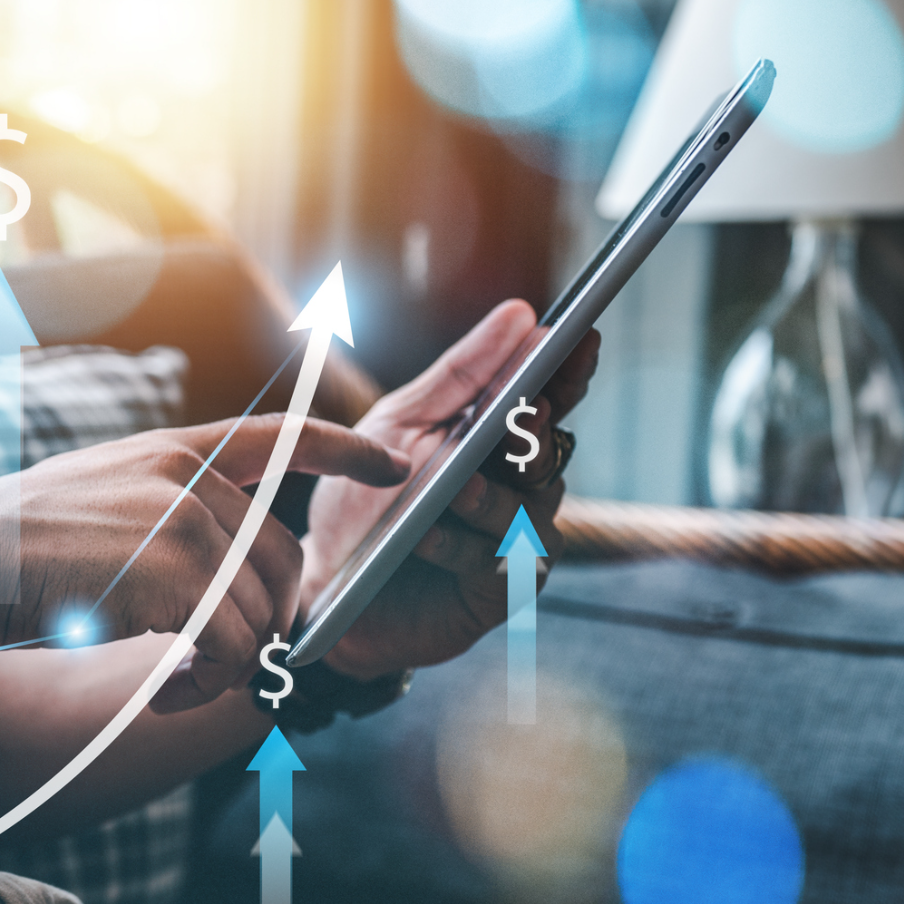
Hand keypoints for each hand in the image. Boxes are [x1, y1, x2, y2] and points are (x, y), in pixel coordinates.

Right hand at [0, 415, 407, 707]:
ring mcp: (183, 519)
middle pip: (285, 559)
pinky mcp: (173, 572)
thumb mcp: (99, 499)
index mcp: (171, 451)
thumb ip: (163, 513)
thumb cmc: (12, 546)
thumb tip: (219, 574)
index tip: (393, 464)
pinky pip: (233, 650)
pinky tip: (166, 696)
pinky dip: (209, 690)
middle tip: (217, 665)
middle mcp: (186, 476)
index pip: (280, 433)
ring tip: (177, 686)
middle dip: (267, 624)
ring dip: (229, 669)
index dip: (345, 448)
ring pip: (262, 613)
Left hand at [299, 300, 600, 679]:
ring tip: (455, 486)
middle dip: (535, 433)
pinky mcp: (499, 591)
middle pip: (548, 453)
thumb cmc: (365, 502)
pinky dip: (457, 546)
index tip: (578, 335)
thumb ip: (461, 375)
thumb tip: (522, 312)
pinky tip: (424, 535)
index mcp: (496, 440)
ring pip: (528, 511)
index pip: (547, 398)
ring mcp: (514, 540)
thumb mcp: (400, 425)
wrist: (324, 585)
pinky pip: (495, 564)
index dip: (568, 369)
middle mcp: (517, 487)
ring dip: (489, 497)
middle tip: (525, 412)